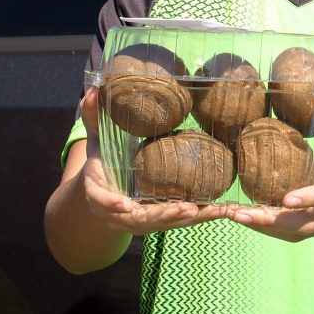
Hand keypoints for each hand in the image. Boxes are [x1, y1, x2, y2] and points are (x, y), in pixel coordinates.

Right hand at [77, 87, 228, 234]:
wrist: (104, 193)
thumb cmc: (101, 163)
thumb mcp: (96, 141)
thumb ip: (93, 118)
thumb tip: (91, 90)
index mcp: (98, 194)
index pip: (102, 201)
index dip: (111, 203)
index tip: (124, 205)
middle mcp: (119, 214)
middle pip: (140, 220)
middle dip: (162, 215)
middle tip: (184, 208)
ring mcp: (140, 220)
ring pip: (163, 223)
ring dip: (187, 218)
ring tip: (211, 211)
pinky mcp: (158, 220)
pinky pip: (179, 221)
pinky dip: (201, 217)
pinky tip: (222, 211)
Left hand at [227, 99, 313, 240]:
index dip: (312, 198)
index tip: (286, 199)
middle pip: (309, 221)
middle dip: (275, 221)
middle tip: (241, 214)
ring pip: (298, 231)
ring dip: (265, 227)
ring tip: (234, 215)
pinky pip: (291, 232)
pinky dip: (266, 227)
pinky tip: (241, 215)